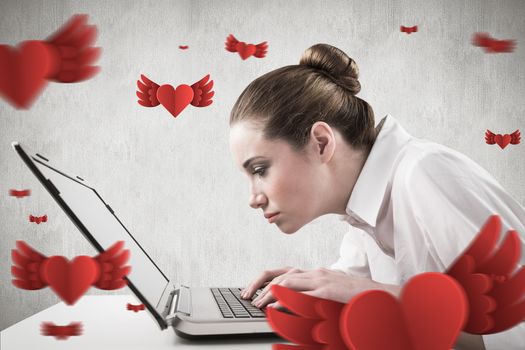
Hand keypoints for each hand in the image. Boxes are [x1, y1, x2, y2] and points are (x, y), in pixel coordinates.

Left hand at [251, 267, 400, 307]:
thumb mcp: (331, 295)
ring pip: (289, 282)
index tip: (255, 290)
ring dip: (270, 293)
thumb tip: (296, 306)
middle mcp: (316, 273)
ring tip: (259, 304)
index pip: (285, 272)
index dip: (267, 280)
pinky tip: (277, 307)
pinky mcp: (329, 292)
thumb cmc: (356, 297)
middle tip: (250, 297)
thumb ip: (314, 298)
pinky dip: (288, 300)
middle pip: (282, 274)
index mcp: (316, 273)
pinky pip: (303, 295)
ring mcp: (322, 281)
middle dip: (262, 284)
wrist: (380, 294)